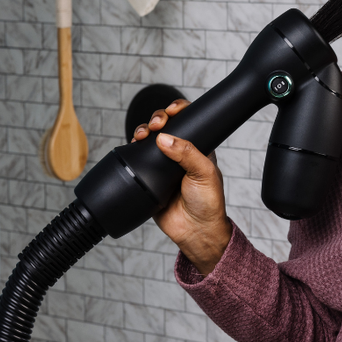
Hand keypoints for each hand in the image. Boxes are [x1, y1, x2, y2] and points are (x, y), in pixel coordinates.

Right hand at [132, 99, 230, 274]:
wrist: (194, 231)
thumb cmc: (208, 203)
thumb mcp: (204, 174)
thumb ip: (187, 154)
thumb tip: (165, 138)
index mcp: (198, 150)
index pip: (189, 123)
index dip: (180, 112)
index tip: (172, 110)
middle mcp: (180, 155)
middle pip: (166, 128)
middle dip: (158, 119)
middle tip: (156, 123)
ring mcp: (163, 166)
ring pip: (150, 141)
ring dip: (144, 131)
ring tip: (143, 134)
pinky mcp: (149, 178)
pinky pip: (138, 160)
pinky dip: (133, 149)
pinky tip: (133, 145)